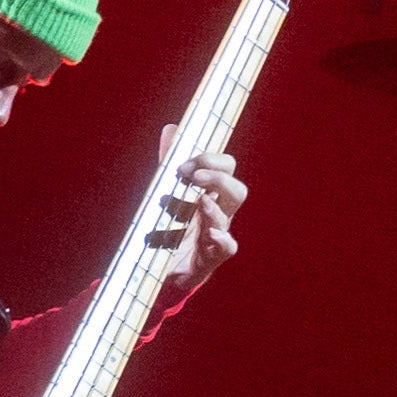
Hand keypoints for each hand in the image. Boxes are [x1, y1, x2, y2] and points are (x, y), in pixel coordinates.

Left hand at [154, 131, 245, 292]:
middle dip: (218, 178)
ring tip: (199, 201)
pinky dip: (223, 239)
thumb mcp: (168, 191)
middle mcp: (218, 212)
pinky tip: (211, 232)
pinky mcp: (209, 257)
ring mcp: (215, 235)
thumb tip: (171, 128)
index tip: (183, 165)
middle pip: (236, 190)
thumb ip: (168, 162)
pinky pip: (228, 248)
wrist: (160, 267)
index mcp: (210, 193)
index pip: (226, 168)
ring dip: (214, 207)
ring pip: (229, 217)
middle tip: (193, 176)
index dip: (211, 160)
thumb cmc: (170, 227)